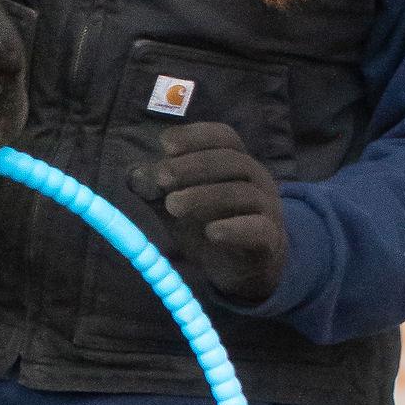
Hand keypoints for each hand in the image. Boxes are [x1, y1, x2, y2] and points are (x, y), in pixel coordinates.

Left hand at [127, 121, 286, 305]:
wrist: (246, 269)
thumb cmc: (213, 225)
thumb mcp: (180, 205)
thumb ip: (158, 190)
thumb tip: (134, 175)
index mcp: (236, 163)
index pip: (223, 137)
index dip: (196, 135)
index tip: (165, 144)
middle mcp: (256, 180)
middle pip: (231, 161)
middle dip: (193, 165)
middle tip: (161, 177)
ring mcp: (267, 208)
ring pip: (241, 193)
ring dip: (204, 195)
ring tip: (173, 205)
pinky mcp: (270, 239)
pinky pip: (258, 229)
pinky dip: (234, 229)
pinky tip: (211, 232)